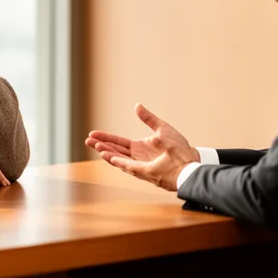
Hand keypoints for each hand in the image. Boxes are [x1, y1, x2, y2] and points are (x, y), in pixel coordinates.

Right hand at [84, 104, 198, 190]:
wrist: (190, 161)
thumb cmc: (179, 147)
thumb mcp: (162, 128)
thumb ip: (148, 119)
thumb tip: (137, 106)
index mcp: (140, 147)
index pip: (119, 142)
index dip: (106, 138)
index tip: (93, 134)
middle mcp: (137, 157)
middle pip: (114, 150)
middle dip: (101, 145)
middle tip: (87, 139)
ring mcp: (139, 165)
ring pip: (118, 158)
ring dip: (106, 152)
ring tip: (94, 146)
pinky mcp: (144, 171)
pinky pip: (127, 166)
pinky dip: (117, 161)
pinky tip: (107, 155)